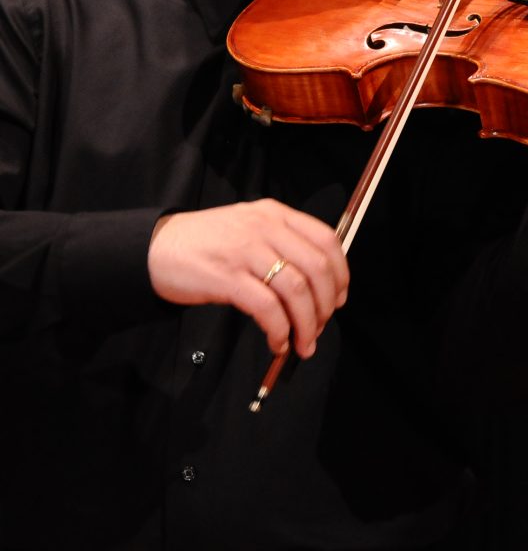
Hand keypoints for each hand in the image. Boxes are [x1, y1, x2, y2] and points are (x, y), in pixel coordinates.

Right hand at [147, 199, 348, 357]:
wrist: (156, 248)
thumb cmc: (206, 243)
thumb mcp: (248, 228)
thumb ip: (281, 244)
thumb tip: (318, 285)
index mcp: (274, 213)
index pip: (326, 239)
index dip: (341, 273)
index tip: (339, 298)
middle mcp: (265, 227)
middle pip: (317, 267)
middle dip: (326, 305)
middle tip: (320, 327)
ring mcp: (246, 250)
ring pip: (296, 290)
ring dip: (307, 324)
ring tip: (302, 343)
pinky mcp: (227, 277)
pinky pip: (267, 308)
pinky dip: (279, 330)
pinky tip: (276, 342)